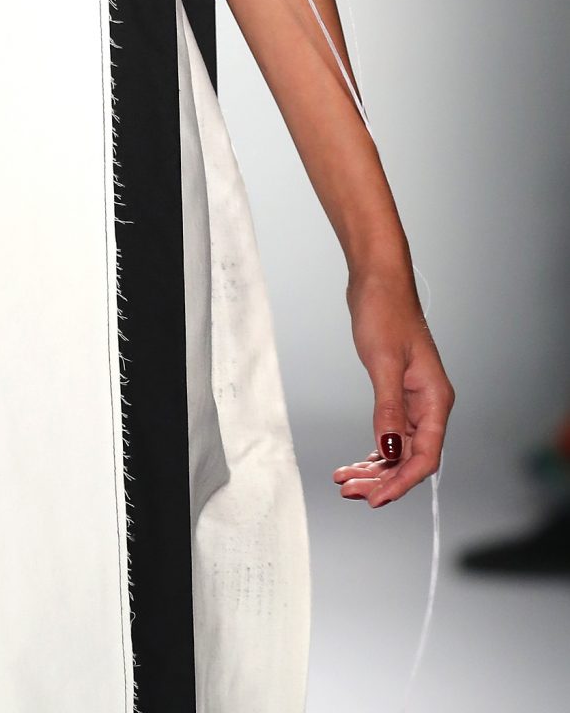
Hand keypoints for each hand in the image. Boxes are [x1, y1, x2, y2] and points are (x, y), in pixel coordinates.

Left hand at [332, 269, 454, 506]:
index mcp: (435, 400)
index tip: (375, 500)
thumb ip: (388, 409)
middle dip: (381, 480)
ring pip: (397, 448)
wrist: (377, 280)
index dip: (401, 482)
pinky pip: (389, 432)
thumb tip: (388, 451)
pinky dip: (372, 450)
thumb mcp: (383, 362)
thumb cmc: (385, 312)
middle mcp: (429, 404)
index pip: (424, 457)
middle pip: (410, 458)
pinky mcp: (397, 393)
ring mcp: (413, 400)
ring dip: (374, 468)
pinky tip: (354, 463)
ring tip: (344, 482)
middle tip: (349, 492)